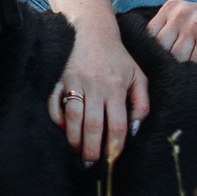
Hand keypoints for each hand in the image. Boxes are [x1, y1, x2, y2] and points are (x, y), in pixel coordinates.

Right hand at [50, 30, 148, 164]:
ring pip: (72, 116)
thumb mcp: (139, 78)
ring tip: (78, 149)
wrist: (94, 33)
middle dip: (92, 149)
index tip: (112, 159)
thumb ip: (142, 104)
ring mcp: (75, 82)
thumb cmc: (119, 60)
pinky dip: (56, 119)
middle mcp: (96, 85)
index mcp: (117, 87)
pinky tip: (64, 129)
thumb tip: (134, 131)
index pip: (117, 124)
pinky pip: (54, 104)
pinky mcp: (60, 79)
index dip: (114, 146)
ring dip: (74, 138)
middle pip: (93, 125)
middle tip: (91, 162)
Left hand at [147, 0, 196, 64]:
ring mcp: (194, 21)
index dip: (157, 52)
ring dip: (189, 63)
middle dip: (173, 60)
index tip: (167, 59)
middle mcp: (180, 11)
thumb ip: (169, 31)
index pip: (151, 36)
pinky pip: (196, 62)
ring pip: (177, 57)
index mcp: (172, 6)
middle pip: (162, 48)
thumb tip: (145, 56)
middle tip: (189, 60)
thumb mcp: (188, 21)